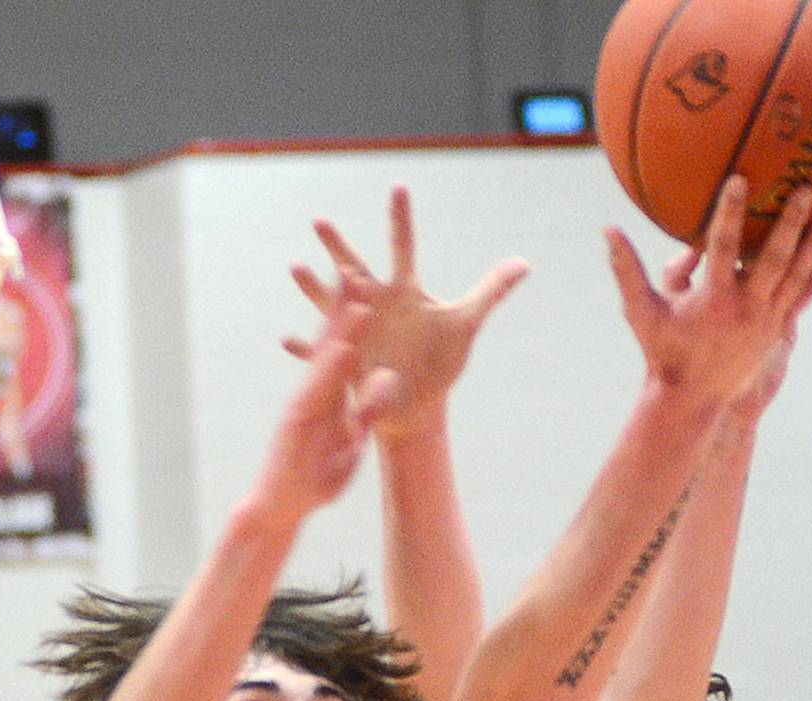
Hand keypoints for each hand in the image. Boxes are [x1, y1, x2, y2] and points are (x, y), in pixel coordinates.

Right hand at [251, 298, 397, 525]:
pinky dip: (329, 368)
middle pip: (331, 341)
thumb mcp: (350, 445)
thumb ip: (366, 416)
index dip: (355, 322)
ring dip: (338, 324)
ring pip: (323, 356)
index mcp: (328, 397)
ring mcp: (304, 403)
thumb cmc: (315, 480)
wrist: (284, 507)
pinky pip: (316, 390)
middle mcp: (314, 392)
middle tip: (356, 267)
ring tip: (350, 292)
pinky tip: (342, 346)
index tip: (368, 291)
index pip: (344, 351)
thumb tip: (383, 387)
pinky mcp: (297, 420)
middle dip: (343, 306)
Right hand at [284, 184, 527, 440]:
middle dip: (338, 247)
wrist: (418, 403)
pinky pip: (323, 354)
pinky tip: (286, 341)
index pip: (402, 247)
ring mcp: (357, 332)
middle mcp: (375, 305)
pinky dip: (305, 349)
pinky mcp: (347, 363)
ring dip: (314, 288)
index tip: (399, 186)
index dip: (401, 218)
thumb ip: (491, 291)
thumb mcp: (466, 325)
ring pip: (331, 304)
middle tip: (320, 220)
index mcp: (403, 292)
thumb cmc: (440, 362)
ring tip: (297, 267)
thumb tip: (525, 262)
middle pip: (354, 268)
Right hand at [607, 178, 811, 410]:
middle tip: (805, 187)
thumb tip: (607, 230)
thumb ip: (627, 270)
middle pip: (773, 259)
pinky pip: (807, 292)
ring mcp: (766, 319)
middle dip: (790, 223)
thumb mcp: (641, 312)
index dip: (730, 214)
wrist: (692, 399)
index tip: (739, 179)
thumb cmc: (663, 351)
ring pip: (797, 274)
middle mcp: (745, 309)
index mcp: (712, 300)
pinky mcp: (779, 328)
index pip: (722, 249)